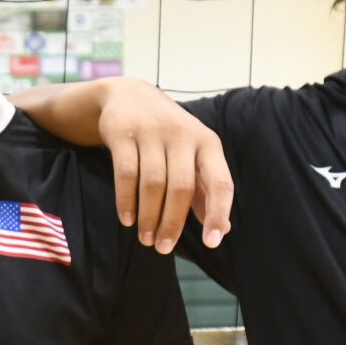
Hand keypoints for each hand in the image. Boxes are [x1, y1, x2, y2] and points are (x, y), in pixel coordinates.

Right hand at [98, 79, 231, 253]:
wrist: (129, 96)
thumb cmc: (168, 135)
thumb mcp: (193, 155)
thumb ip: (206, 189)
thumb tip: (222, 229)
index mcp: (208, 142)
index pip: (220, 181)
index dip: (217, 213)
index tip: (212, 242)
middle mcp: (183, 134)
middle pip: (181, 187)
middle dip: (173, 223)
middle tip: (163, 248)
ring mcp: (152, 132)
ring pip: (153, 183)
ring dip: (149, 217)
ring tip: (146, 239)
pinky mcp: (124, 133)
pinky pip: (126, 173)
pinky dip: (126, 201)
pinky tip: (127, 220)